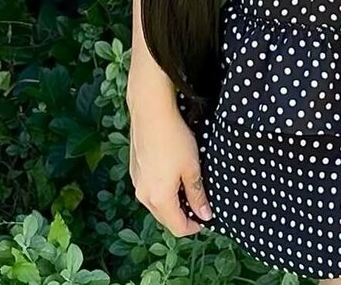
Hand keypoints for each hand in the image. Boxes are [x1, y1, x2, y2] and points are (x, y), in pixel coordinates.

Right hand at [128, 96, 212, 236]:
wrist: (151, 112)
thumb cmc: (174, 139)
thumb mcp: (192, 168)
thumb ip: (197, 194)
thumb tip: (205, 214)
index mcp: (159, 198)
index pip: (177, 227)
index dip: (193, 226)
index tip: (206, 218)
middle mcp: (143, 195)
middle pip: (165, 218)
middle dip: (182, 216)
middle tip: (199, 204)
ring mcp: (137, 183)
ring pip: (156, 204)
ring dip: (172, 203)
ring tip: (188, 188)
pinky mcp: (135, 170)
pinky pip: (149, 189)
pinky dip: (162, 190)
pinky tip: (172, 175)